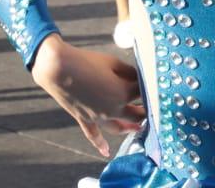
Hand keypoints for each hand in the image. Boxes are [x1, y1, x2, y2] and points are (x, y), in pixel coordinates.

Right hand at [31, 37, 144, 156]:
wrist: (59, 69)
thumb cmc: (87, 61)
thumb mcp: (113, 62)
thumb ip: (129, 72)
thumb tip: (138, 77)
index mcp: (124, 93)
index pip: (143, 93)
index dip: (149, 88)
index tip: (155, 86)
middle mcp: (114, 109)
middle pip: (136, 114)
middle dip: (145, 110)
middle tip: (152, 107)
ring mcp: (99, 117)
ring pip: (119, 127)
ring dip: (130, 128)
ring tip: (139, 128)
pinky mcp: (84, 119)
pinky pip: (94, 135)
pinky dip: (100, 144)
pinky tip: (106, 151)